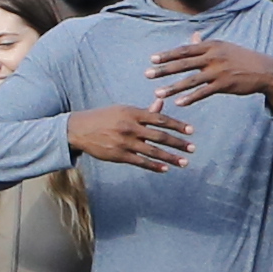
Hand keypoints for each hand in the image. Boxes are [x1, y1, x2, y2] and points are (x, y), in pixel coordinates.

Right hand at [65, 101, 195, 171]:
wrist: (80, 129)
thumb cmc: (105, 117)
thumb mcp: (124, 110)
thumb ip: (144, 111)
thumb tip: (161, 103)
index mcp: (133, 113)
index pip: (161, 119)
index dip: (178, 125)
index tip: (191, 131)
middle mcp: (131, 127)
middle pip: (160, 136)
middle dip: (178, 143)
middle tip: (192, 148)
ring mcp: (125, 142)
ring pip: (153, 151)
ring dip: (170, 158)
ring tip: (184, 162)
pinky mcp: (119, 155)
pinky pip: (140, 162)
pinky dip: (154, 166)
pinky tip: (165, 168)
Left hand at [152, 33, 272, 110]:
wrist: (265, 70)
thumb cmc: (242, 59)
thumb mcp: (224, 47)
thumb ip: (206, 44)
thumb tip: (194, 36)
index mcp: (211, 46)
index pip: (184, 50)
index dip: (167, 55)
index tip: (152, 59)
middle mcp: (213, 56)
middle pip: (183, 63)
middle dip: (164, 69)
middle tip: (147, 74)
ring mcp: (218, 71)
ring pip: (190, 80)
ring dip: (172, 87)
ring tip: (157, 93)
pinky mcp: (224, 85)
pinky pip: (203, 92)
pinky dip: (190, 98)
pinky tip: (179, 103)